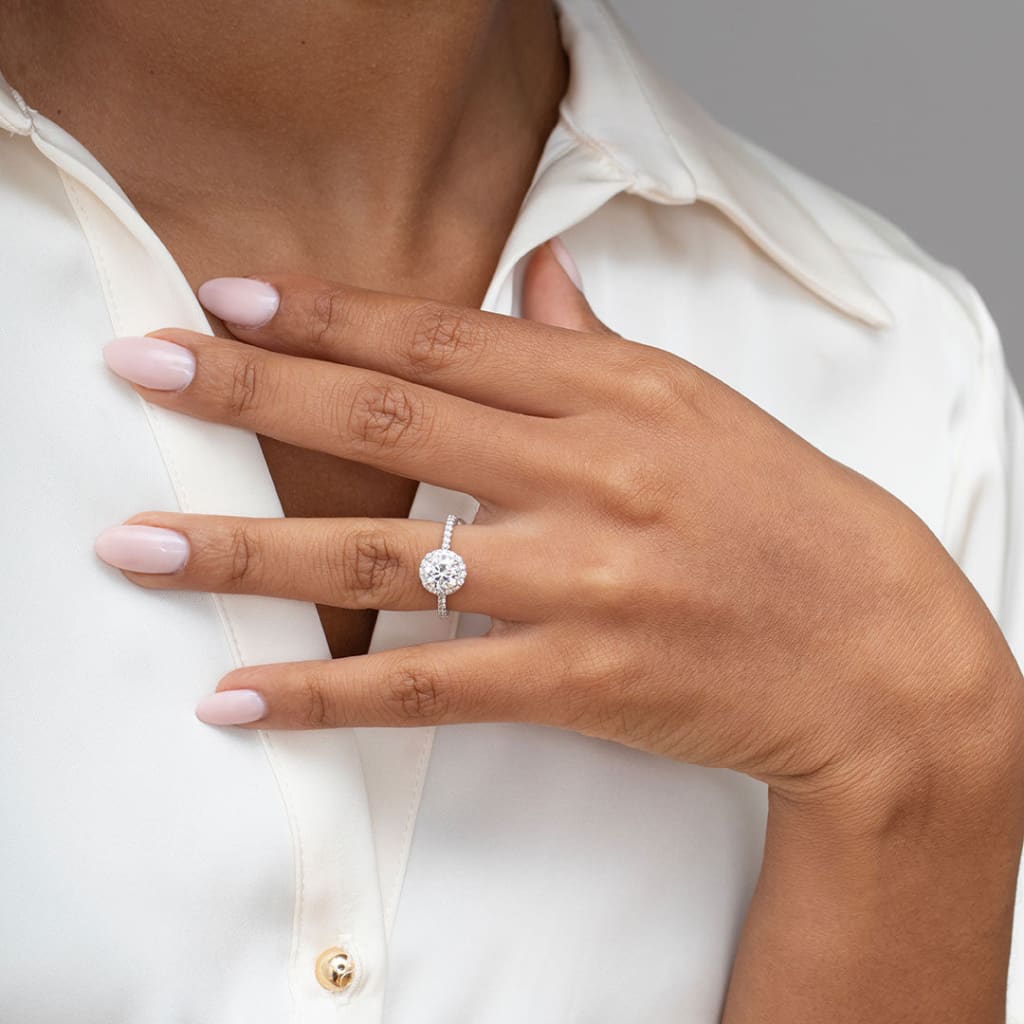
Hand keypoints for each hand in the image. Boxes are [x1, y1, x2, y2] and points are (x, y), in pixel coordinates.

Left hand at [96, 241, 1021, 804]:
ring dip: (246, 547)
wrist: (874, 649)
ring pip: (379, 552)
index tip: (230, 297)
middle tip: (145, 368)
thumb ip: (596, 345)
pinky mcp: (578, 678)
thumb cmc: (791, 518)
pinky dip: (326, 695)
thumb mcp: (700, 406)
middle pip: (389, 417)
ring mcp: (578, 577)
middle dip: (252, 389)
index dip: (328, 313)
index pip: (441, 335)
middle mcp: (586, 470)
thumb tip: (535, 278)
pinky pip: (425, 685)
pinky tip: (241, 694)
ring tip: (137, 544)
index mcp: (616, 392)